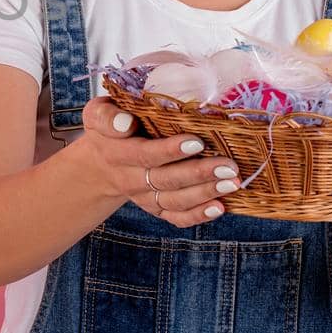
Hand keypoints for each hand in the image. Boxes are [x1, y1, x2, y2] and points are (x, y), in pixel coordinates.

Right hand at [79, 97, 241, 227]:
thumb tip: (126, 122)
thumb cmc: (108, 130)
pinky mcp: (156, 208)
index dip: (170, 151)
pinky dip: (198, 215)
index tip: (197, 142)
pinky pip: (176, 217)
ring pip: (174, 200)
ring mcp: (144, 196)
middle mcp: (131, 179)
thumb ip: (108, 116)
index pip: (144, 155)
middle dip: (199, 174)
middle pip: (166, 180)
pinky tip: (220, 208)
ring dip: (205, 193)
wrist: (101, 163)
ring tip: (233, 183)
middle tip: (229, 166)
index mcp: (116, 153)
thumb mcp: (98, 114)